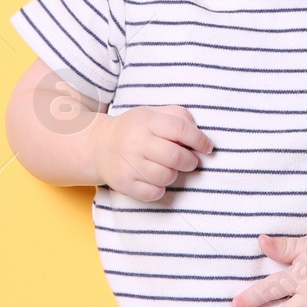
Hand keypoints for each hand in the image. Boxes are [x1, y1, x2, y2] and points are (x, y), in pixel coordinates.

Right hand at [90, 105, 211, 201]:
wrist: (98, 146)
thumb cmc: (134, 129)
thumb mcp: (153, 113)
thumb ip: (177, 116)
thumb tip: (197, 131)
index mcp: (147, 122)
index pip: (180, 129)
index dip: (199, 140)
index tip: (207, 147)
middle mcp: (136, 142)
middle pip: (175, 157)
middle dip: (190, 161)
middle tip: (190, 161)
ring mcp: (128, 164)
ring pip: (166, 177)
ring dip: (174, 175)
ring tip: (168, 168)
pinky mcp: (124, 183)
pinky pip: (153, 193)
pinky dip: (160, 189)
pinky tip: (155, 180)